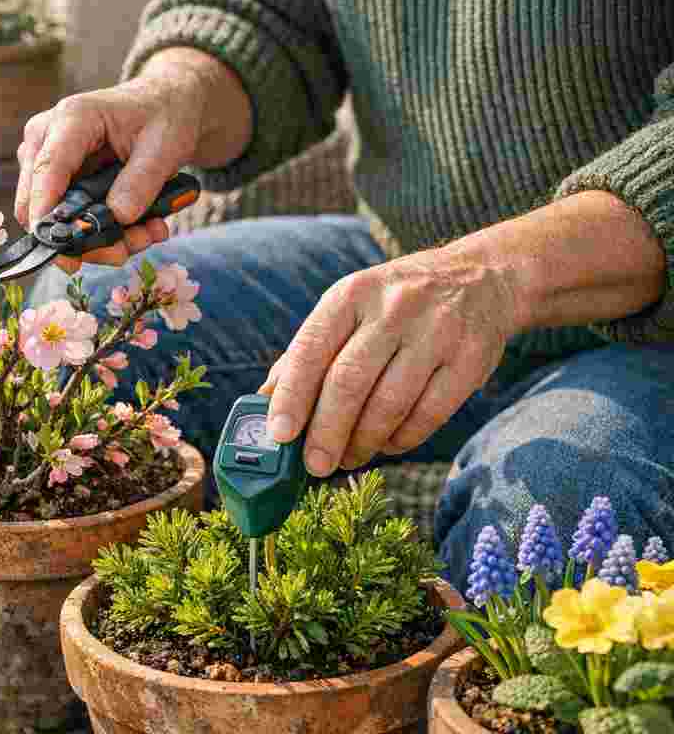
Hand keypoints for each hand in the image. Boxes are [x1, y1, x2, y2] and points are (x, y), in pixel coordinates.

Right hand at [15, 48, 250, 271]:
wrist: (165, 107)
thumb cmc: (163, 116)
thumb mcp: (165, 146)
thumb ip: (141, 181)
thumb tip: (117, 218)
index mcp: (73, 118)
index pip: (47, 170)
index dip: (47, 213)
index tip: (63, 251)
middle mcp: (47, 139)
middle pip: (42, 204)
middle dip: (83, 237)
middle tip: (127, 249)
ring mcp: (47, 161)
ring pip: (53, 220)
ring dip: (98, 239)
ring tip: (147, 234)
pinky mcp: (56, 182)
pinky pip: (67, 220)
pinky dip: (101, 232)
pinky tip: (138, 228)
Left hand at [258, 248, 519, 476]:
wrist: (480, 279)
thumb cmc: (395, 304)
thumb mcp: (349, 308)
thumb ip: (308, 352)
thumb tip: (264, 400)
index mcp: (351, 294)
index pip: (312, 348)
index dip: (292, 396)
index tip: (278, 434)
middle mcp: (393, 309)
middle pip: (349, 382)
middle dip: (326, 432)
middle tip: (314, 465)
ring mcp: (435, 332)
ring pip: (389, 404)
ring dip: (363, 442)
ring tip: (347, 459)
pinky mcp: (470, 360)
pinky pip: (428, 414)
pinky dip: (401, 439)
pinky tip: (386, 446)